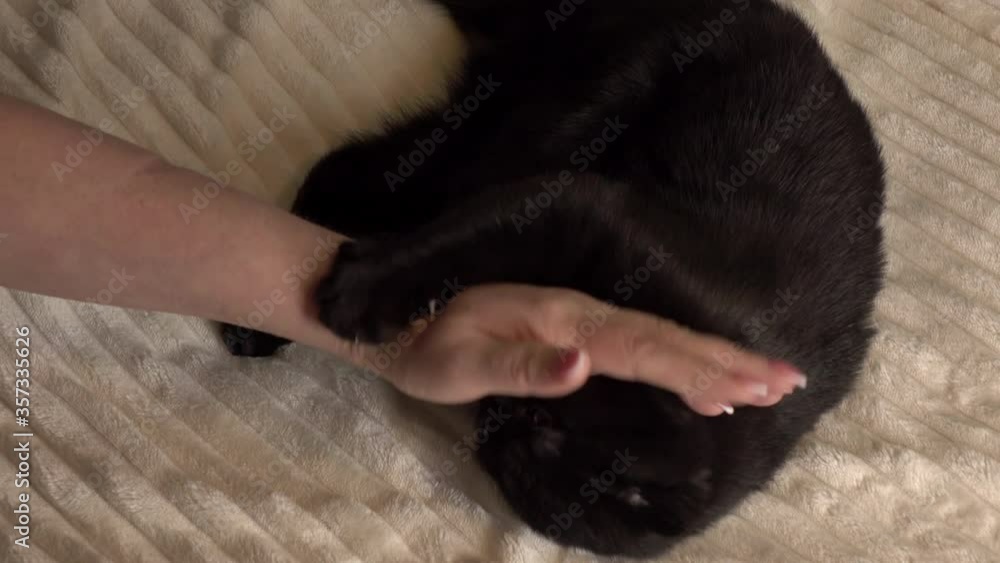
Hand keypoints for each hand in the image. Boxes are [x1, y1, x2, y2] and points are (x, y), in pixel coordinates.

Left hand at [350, 284, 806, 411]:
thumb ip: (521, 366)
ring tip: (767, 382)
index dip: (697, 366)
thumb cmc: (430, 347)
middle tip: (786, 382)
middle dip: (726, 361)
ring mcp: (583, 321)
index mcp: (563, 320)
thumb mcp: (460, 363)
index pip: (642, 346)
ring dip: (715, 360)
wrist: (406, 319)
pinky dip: (682, 365)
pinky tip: (705, 387)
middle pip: (666, 339)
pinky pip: (642, 348)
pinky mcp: (578, 332)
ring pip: (660, 340)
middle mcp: (582, 316)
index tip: (750, 383)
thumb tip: (585, 366)